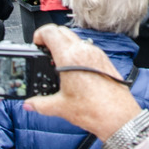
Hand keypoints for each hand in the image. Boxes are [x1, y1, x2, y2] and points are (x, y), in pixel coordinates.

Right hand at [26, 25, 142, 139]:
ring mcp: (96, 53)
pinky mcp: (104, 59)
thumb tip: (30, 104)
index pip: (50, 32)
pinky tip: (73, 70)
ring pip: (75, 39)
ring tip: (58, 63)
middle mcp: (84, 51)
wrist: (119, 117)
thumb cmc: (95, 111)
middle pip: (62, 31)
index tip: (36, 43)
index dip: (39, 34)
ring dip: (64, 44)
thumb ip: (40, 104)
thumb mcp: (61, 107)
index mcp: (70, 58)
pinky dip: (76, 52)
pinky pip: (86, 47)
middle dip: (50, 38)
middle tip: (44, 52)